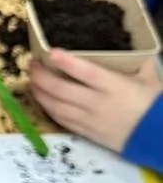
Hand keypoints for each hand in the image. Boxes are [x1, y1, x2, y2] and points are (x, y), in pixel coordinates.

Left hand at [30, 50, 162, 152]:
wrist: (157, 137)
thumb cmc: (153, 105)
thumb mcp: (149, 79)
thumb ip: (136, 62)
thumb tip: (130, 44)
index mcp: (115, 87)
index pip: (87, 73)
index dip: (67, 63)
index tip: (51, 52)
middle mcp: (98, 104)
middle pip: (62, 90)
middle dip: (41, 76)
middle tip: (32, 64)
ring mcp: (89, 120)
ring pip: (56, 106)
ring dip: (39, 93)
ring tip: (31, 80)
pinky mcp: (86, 133)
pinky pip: (61, 120)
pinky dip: (48, 108)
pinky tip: (41, 99)